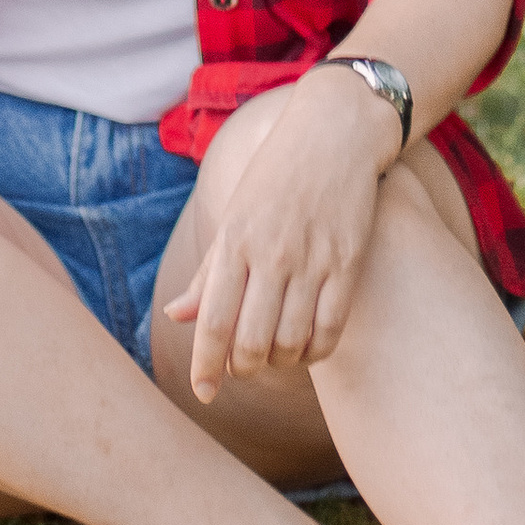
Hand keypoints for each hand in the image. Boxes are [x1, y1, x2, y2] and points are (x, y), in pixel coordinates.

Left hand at [161, 68, 400, 405]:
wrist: (334, 132)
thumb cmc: (276, 176)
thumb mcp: (235, 216)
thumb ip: (209, 273)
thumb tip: (175, 316)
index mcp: (235, 240)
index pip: (214, 320)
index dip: (206, 365)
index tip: (204, 392)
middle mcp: (272, 253)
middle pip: (251, 341)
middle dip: (243, 368)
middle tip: (242, 367)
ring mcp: (313, 258)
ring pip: (291, 341)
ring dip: (279, 362)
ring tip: (273, 354)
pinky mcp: (349, 261)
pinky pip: (331, 328)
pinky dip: (316, 352)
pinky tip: (306, 348)